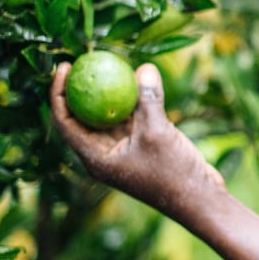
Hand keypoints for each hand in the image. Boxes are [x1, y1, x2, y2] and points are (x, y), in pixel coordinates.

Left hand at [50, 61, 224, 216]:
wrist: (198, 198)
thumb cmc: (172, 173)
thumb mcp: (158, 132)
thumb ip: (148, 100)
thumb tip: (144, 68)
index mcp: (95, 157)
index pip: (65, 121)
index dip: (59, 93)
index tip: (64, 67)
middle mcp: (104, 153)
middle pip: (83, 116)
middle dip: (83, 88)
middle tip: (84, 61)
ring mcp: (124, 149)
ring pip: (110, 115)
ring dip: (111, 92)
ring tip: (111, 63)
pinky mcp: (142, 145)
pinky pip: (132, 118)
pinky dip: (135, 101)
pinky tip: (140, 78)